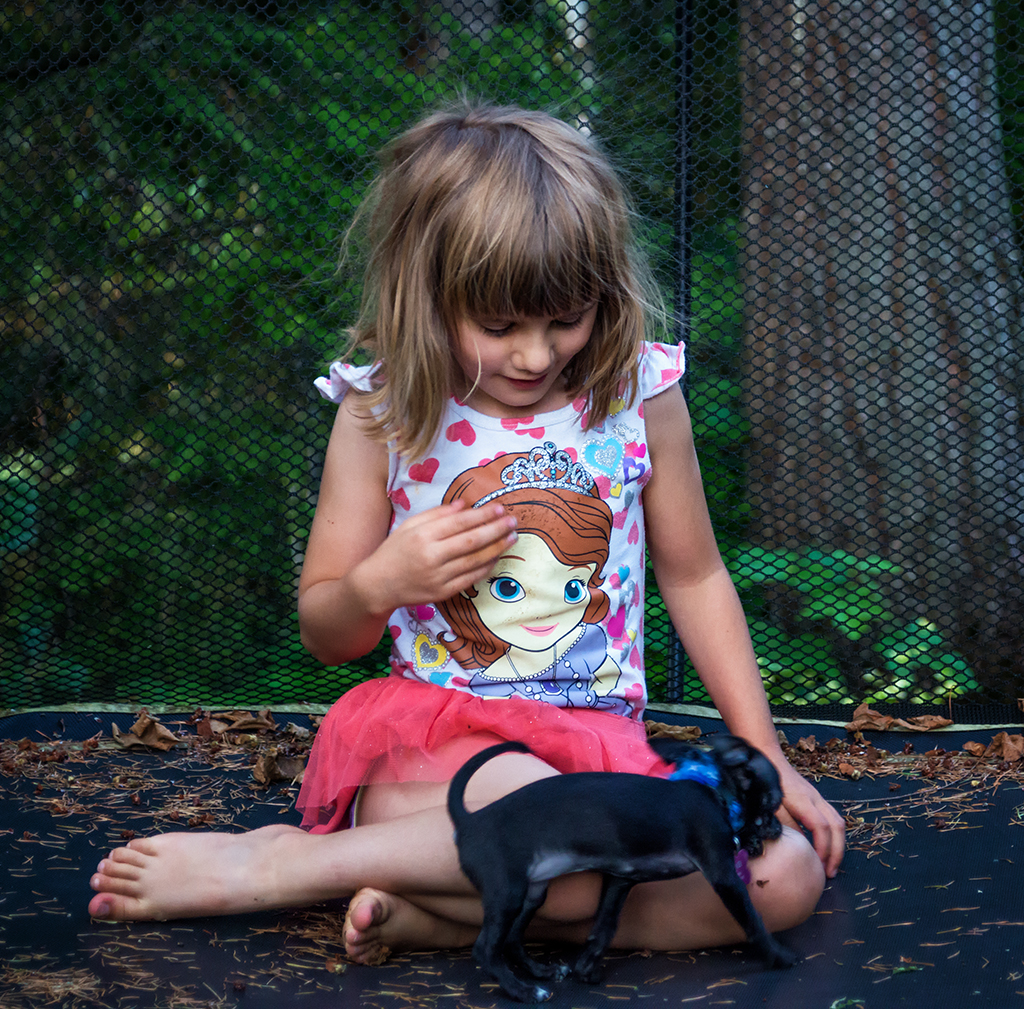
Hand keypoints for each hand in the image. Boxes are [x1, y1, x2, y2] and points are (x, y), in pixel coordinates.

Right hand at [359, 500, 517, 615]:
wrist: (378, 585)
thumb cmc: (393, 551)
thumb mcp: (409, 525)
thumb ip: (436, 514)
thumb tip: (464, 504)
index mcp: (422, 535)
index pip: (460, 522)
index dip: (483, 515)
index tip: (499, 508)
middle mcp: (431, 556)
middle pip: (472, 541)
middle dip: (496, 530)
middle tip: (513, 521)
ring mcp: (438, 576)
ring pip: (475, 560)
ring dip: (497, 548)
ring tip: (512, 537)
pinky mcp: (442, 592)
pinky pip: (471, 579)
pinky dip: (486, 567)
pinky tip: (497, 557)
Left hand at [774, 761, 845, 878]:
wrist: (767, 756)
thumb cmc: (766, 781)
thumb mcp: (771, 805)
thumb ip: (785, 823)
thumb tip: (798, 846)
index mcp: (804, 800)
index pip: (821, 827)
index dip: (822, 848)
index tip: (818, 866)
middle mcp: (816, 799)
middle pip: (837, 826)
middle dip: (837, 852)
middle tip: (829, 873)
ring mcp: (818, 798)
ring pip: (839, 822)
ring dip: (838, 845)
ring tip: (830, 865)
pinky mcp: (816, 799)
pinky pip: (832, 818)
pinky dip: (833, 836)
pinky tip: (825, 848)